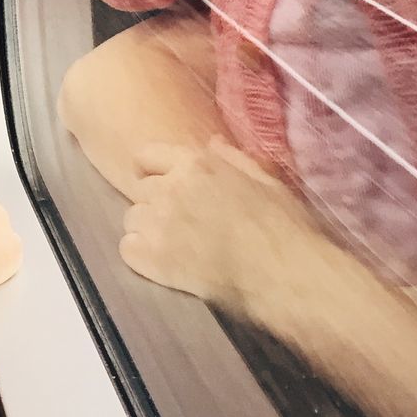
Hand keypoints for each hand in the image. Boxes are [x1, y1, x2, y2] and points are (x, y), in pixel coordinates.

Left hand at [119, 136, 322, 315]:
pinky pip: (128, 250)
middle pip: (139, 190)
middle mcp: (171, 187)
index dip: (151, 171)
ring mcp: (160, 223)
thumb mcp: (265, 180)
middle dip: (154, 204)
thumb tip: (212, 143)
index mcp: (195, 164)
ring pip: (132, 220)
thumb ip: (232, 159)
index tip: (160, 185)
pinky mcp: (156, 259)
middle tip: (177, 223)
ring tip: (172, 245)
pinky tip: (161, 264)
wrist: (289, 274)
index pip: (145, 155)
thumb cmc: (284, 226)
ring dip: (147, 230)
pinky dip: (140, 257)